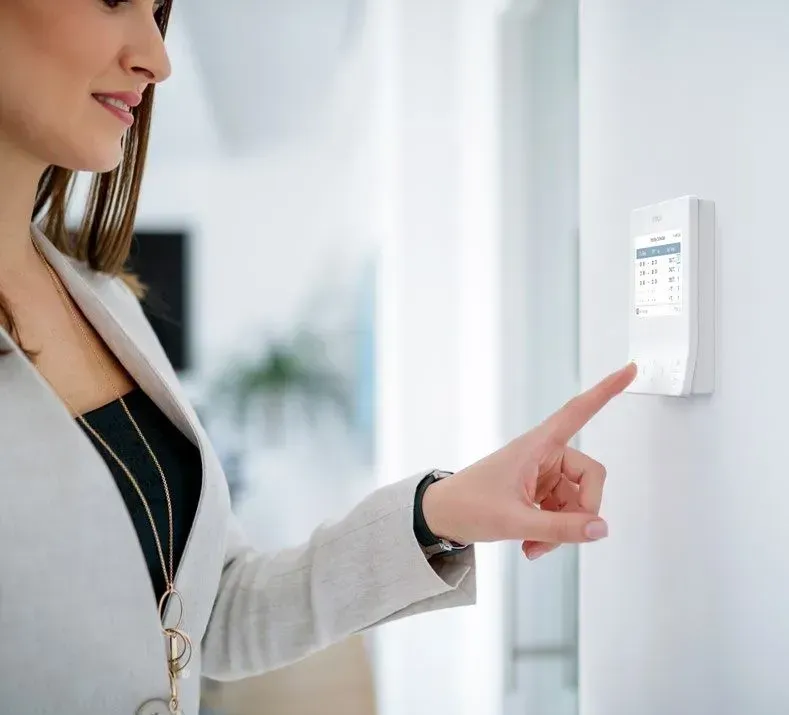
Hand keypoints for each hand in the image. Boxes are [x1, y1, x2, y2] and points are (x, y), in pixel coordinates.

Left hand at [421, 363, 636, 559]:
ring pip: (578, 501)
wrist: (441, 516)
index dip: (606, 390)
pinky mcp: (540, 491)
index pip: (577, 412)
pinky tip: (532, 544)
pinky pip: (565, 512)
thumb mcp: (514, 521)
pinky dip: (554, 532)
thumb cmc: (469, 506)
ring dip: (564, 528)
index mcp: (537, 445)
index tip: (630, 369)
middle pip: (590, 477)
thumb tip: (601, 529)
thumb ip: (560, 528)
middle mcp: (545, 454)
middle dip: (582, 512)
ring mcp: (544, 474)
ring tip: (534, 544)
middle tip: (558, 537)